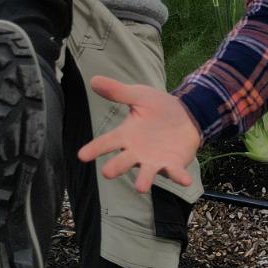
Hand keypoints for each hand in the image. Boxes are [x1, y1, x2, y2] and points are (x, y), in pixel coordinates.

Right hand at [75, 76, 202, 193]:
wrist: (186, 114)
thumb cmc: (158, 107)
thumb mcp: (139, 96)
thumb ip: (118, 92)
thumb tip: (94, 79)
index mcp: (127, 135)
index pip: (107, 142)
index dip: (95, 148)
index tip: (81, 156)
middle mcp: (137, 152)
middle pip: (124, 161)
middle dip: (116, 167)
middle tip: (107, 173)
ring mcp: (154, 161)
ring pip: (147, 173)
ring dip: (144, 180)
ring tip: (140, 187)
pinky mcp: (173, 165)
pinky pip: (175, 172)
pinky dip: (179, 177)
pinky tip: (185, 180)